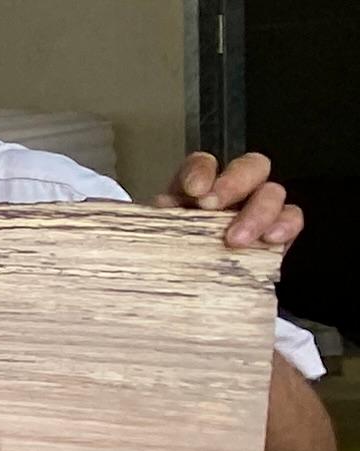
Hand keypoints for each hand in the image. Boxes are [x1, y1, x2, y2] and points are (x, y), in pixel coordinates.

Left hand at [165, 150, 302, 254]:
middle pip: (248, 167)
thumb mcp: (157, 237)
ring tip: (236, 238)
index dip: (201, 170)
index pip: (204, 163)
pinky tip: (271, 238)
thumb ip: (157, 221)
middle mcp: (233, 192)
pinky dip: (285, 224)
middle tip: (212, 206)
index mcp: (199, 188)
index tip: (194, 189)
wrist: (187, 287)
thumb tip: (159, 209)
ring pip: (272, 191)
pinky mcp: (278, 231)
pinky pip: (291, 218)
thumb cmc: (170, 257)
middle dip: (233, 183)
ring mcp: (259, 209)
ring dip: (257, 211)